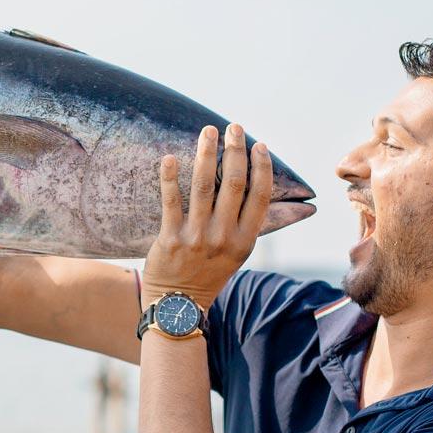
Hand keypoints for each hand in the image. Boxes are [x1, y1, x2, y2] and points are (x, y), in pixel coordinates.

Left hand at [141, 123, 271, 310]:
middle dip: (235, 150)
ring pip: (205, 186)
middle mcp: (224, 236)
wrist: (179, 304)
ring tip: (208, 131)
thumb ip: (244, 222)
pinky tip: (171, 156)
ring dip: (207, 153)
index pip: (259, 195)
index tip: (259, 145)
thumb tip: (252, 182)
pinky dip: (171, 176)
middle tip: (233, 128)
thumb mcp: (236, 252)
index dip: (261, 166)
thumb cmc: (208, 272)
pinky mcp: (171, 238)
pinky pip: (171, 201)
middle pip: (234, 183)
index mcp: (245, 239)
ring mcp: (197, 237)